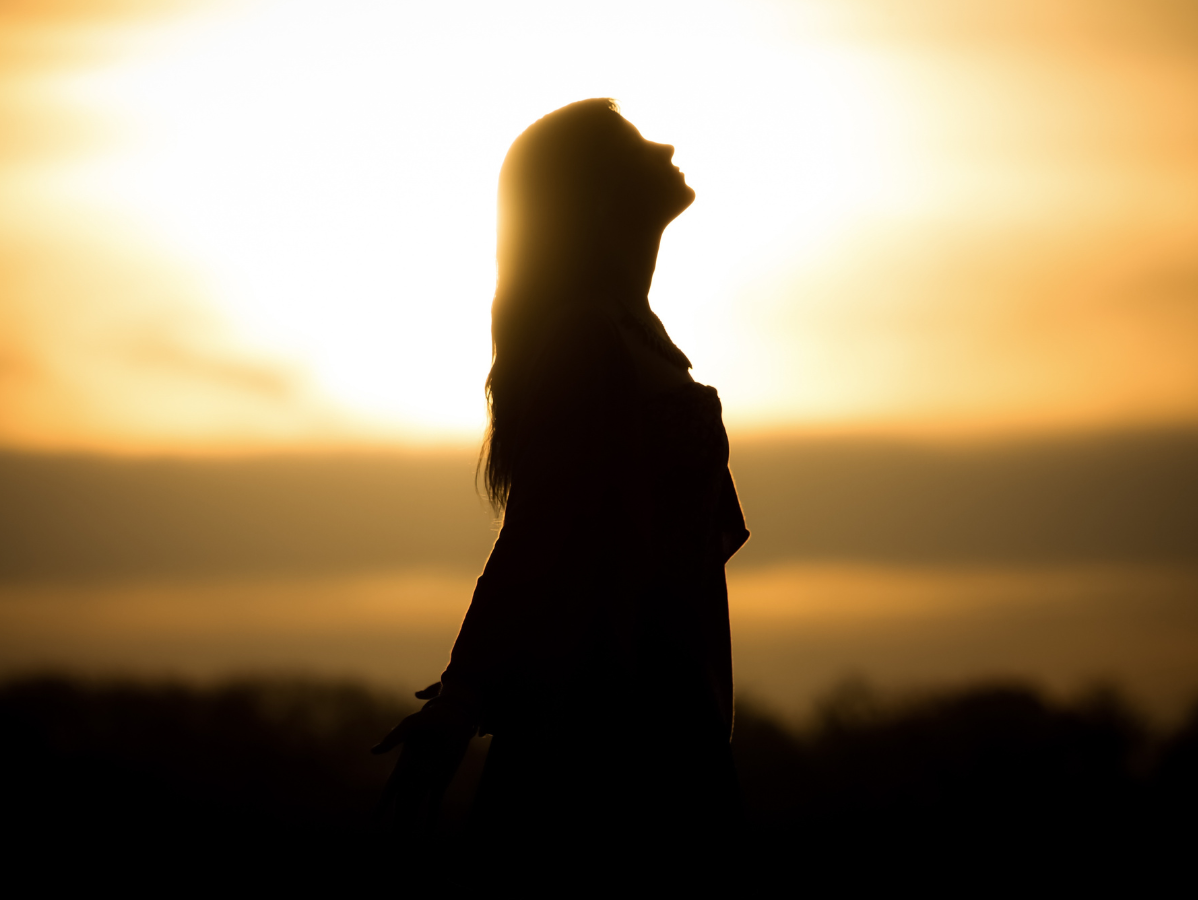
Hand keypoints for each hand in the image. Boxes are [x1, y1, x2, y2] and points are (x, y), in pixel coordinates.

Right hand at [371, 682, 479, 833]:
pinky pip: (435, 803)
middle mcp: (415, 774)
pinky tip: (428, 831)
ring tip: (403, 839)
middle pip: (403, 803)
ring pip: (415, 806)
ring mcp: (429, 778)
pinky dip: (431, 817)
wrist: (455, 716)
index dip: (383, 805)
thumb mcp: (412, 724)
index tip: (375, 820)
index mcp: (405, 763)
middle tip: (394, 839)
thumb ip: (394, 737)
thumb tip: (373, 751)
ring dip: (409, 822)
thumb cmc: (431, 717)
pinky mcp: (442, 779)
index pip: (392, 789)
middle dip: (398, 821)